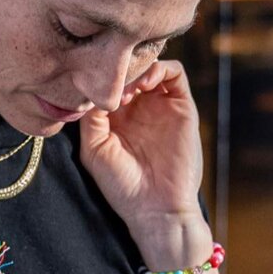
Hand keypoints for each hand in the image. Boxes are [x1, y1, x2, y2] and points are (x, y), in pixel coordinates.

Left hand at [78, 59, 203, 228]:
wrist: (156, 207)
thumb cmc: (121, 185)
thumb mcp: (94, 149)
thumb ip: (90, 117)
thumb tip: (91, 87)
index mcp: (114, 116)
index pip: (107, 81)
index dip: (100, 78)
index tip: (94, 88)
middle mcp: (137, 107)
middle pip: (129, 69)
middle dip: (119, 70)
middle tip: (113, 86)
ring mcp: (160, 105)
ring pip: (150, 66)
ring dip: (138, 68)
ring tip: (129, 88)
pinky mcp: (182, 107)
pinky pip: (175, 74)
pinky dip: (160, 69)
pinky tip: (146, 83)